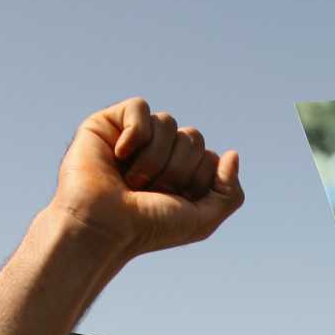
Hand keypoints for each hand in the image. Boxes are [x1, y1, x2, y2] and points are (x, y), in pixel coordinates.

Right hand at [49, 97, 243, 260]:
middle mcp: (158, 154)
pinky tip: (118, 154)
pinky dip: (135, 133)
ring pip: (167, 122)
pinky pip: (140, 107)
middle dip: (178, 169)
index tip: (175, 200)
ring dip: (155, 158)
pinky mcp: (107, 124)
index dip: (198, 179)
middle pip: (193, 137)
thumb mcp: (202, 220)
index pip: (210, 157)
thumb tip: (231, 153)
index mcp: (180, 175)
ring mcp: (133, 138)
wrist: (103, 226)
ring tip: (132, 180)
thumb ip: (229, 192)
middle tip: (151, 191)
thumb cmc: (148, 227)